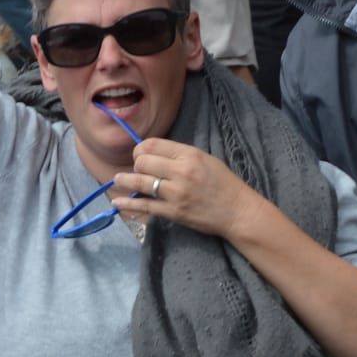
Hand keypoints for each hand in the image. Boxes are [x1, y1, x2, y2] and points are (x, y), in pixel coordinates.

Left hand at [113, 137, 252, 242]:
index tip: (140, 156)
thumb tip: (152, 154)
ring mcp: (176, 193)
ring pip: (140, 183)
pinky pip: (145, 206)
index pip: (151, 145)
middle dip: (135, 166)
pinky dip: (128, 205)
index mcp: (189, 155)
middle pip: (142, 162)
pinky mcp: (174, 212)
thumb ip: (179, 155)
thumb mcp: (205, 159)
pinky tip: (118, 203)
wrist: (238, 211)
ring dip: (124, 181)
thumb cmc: (224, 183)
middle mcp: (181, 171)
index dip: (140, 150)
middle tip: (138, 172)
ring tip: (117, 181)